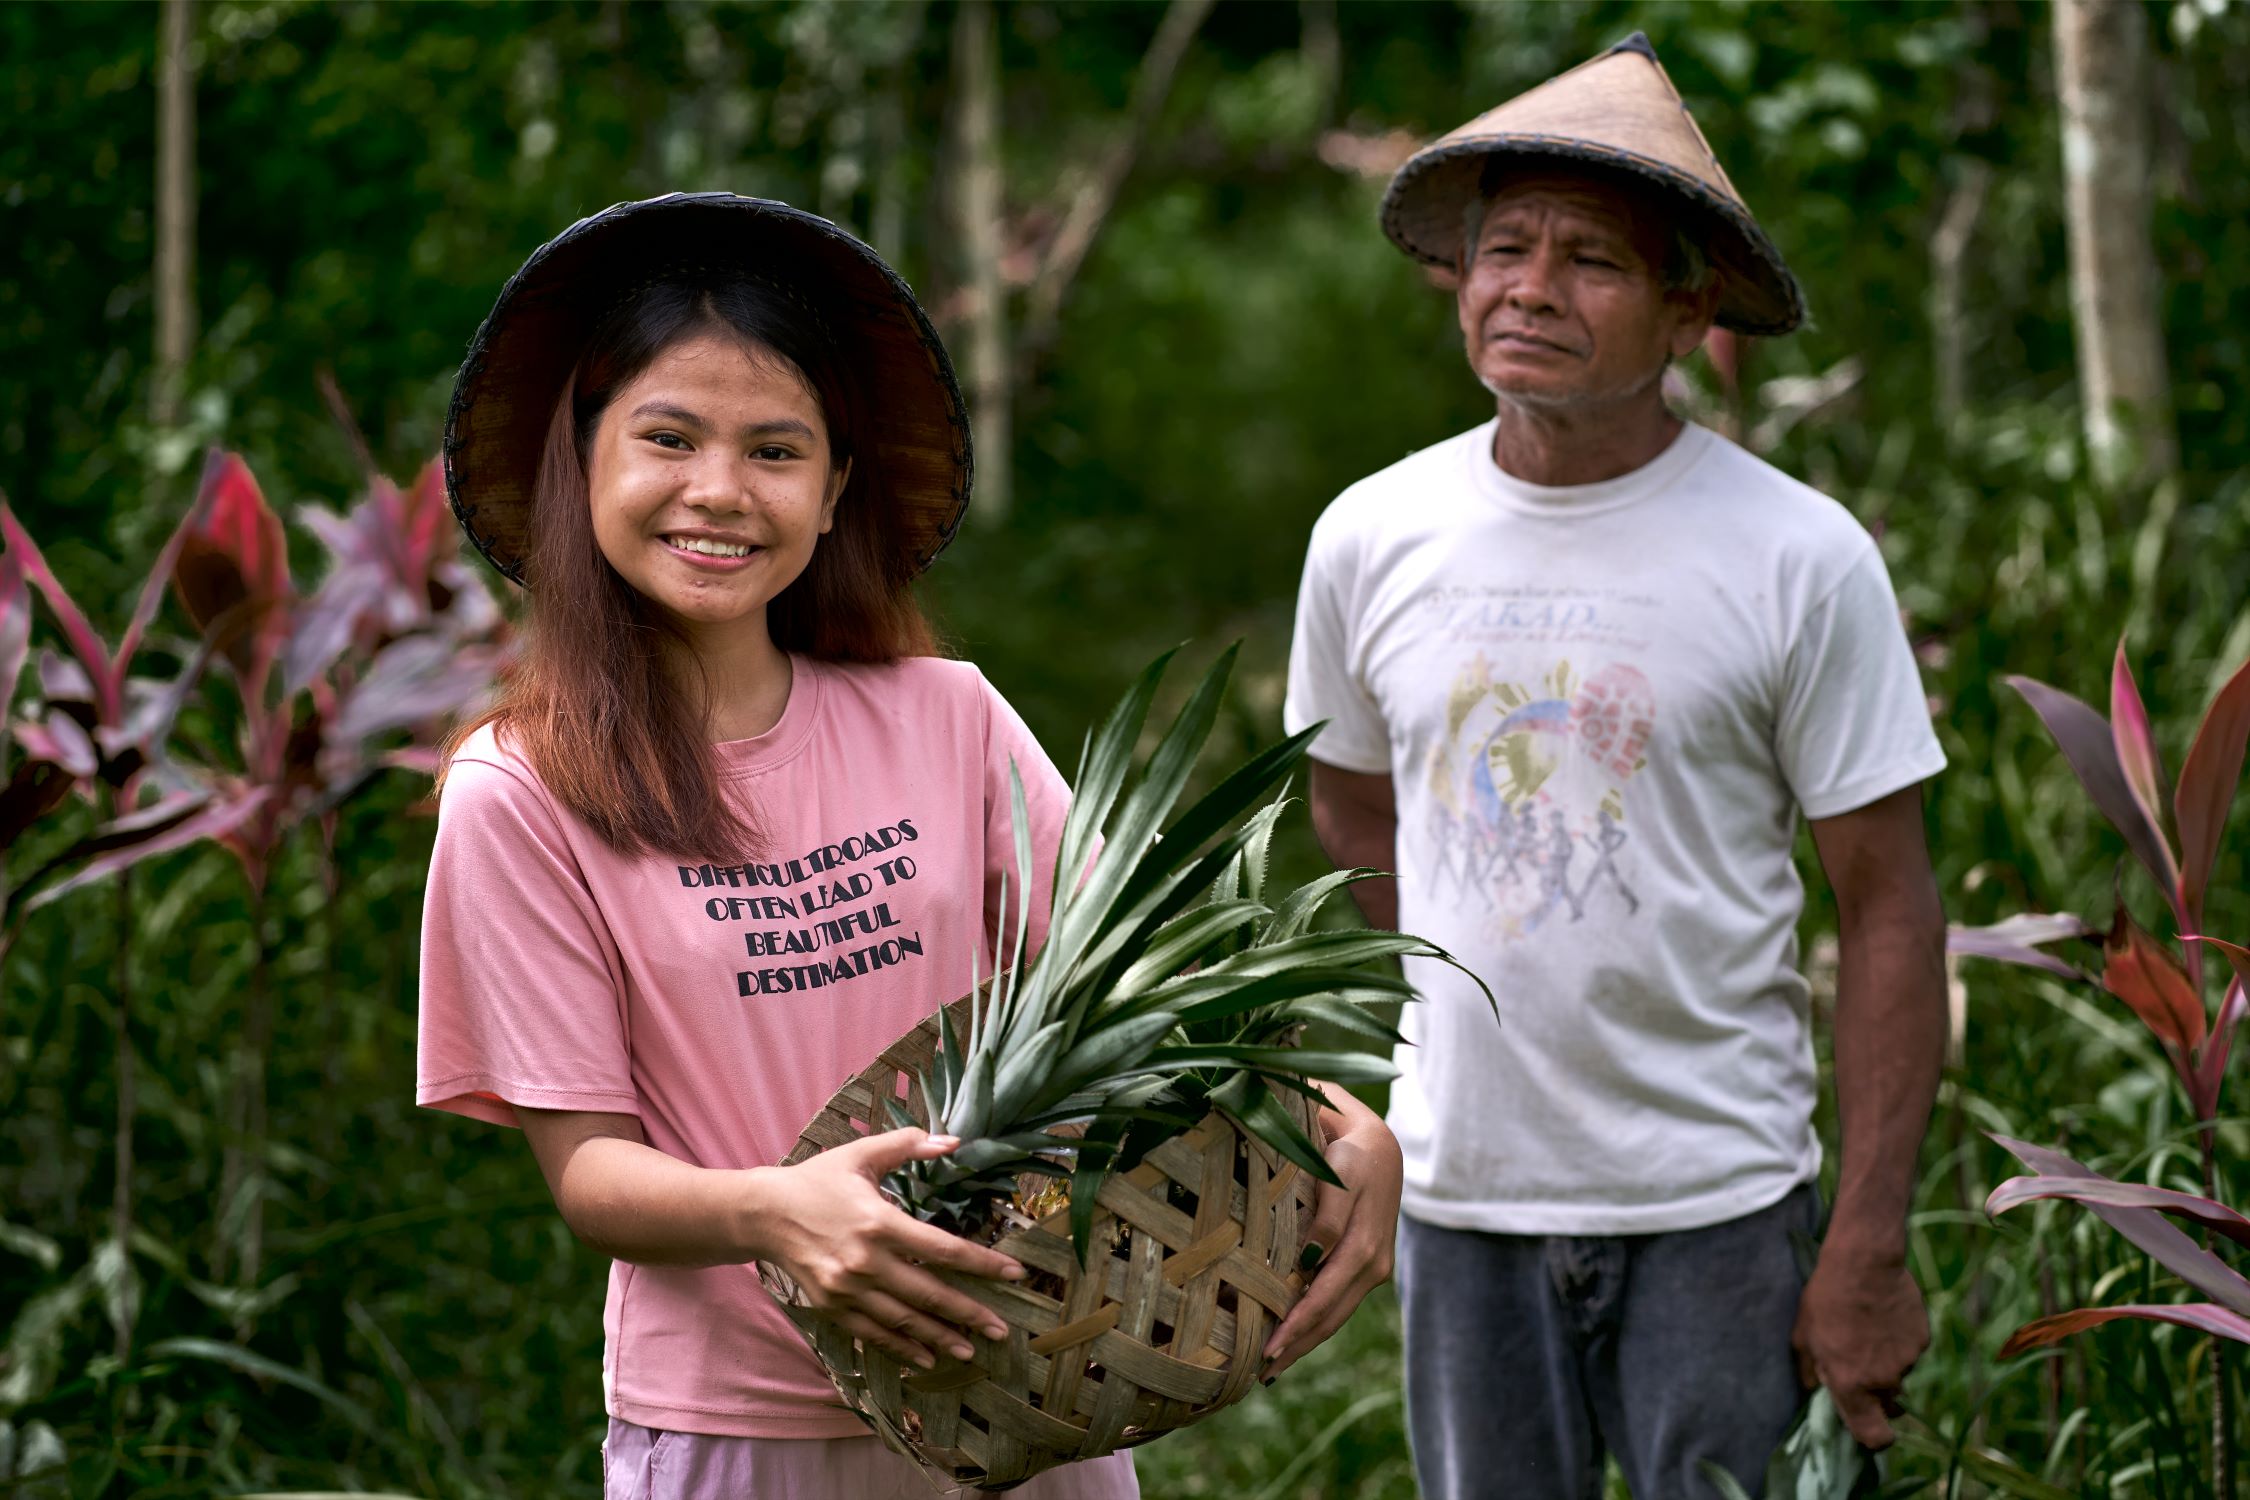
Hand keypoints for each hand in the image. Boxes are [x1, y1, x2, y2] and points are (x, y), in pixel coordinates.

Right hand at [755, 1128, 1025, 1371]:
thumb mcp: (861, 1154)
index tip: (1014, 1275)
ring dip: (939, 1337)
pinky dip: (900, 1348)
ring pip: (903, 1320)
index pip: (943, 1249)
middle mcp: (866, 1261)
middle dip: (969, 1313)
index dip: (982, 1264)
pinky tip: (925, 1359)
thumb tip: (953, 1141)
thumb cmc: (818, 1180)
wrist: (764, 1213)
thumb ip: (908, 1146)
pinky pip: (872, 1333)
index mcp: (879, 1222)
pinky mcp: (832, 1306)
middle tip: (1002, 1330)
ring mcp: (847, 1289)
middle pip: (929, 1293)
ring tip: (970, 1350)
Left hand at [1260, 1096, 1402, 1380]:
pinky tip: (1295, 1339)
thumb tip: (1310, 1262)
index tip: (1267, 1347)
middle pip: (1331, 1315)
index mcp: (1364, 1244)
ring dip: (1307, 1343)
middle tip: (1261, 1375)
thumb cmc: (1350, 1148)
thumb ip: (1328, 1216)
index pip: (1324, 1296)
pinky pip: (1342, 1303)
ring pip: (1337, 1315)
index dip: (1296, 1324)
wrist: (1382, 1142)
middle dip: (1297, 1346)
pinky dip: (1318, 1324)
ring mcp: (1374, 1268)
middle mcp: (1373, 1263)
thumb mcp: (1339, 1170)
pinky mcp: (1369, 1266)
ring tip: (1273, 1369)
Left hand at [1791, 1249, 1928, 1447]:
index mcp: (1851, 1386)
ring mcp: (1907, 1360)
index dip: (1874, 1438)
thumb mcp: (1804, 1336)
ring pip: (1898, 1373)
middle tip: (1858, 1361)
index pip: (1874, 1438)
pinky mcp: (1922, 1339)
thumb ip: (1810, 1371)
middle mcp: (1884, 1380)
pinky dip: (1899, 1340)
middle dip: (1875, 1391)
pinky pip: (1910, 1349)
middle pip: (1886, 1403)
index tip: (1871, 1427)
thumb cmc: (1826, 1299)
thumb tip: (1813, 1389)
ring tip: (1867, 1326)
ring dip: (1885, 1361)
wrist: (1864, 1263)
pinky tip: (1883, 1315)